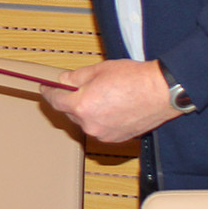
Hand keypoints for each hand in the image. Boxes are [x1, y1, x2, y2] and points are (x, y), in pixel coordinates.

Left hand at [40, 58, 177, 143]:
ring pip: (86, 122)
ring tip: (103, 95)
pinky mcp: (117, 139)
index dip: (49, 93)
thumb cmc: (133, 78)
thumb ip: (76, 77)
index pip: (56, 101)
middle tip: (80, 86)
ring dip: (87, 111)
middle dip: (72, 100)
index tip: (46, 88)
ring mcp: (104, 134)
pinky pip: (101, 128)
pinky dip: (101, 118)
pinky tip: (112, 106)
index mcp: (82, 106)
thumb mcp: (98, 70)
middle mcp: (90, 125)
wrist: (161, 92)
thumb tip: (64, 81)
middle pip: (71, 113)